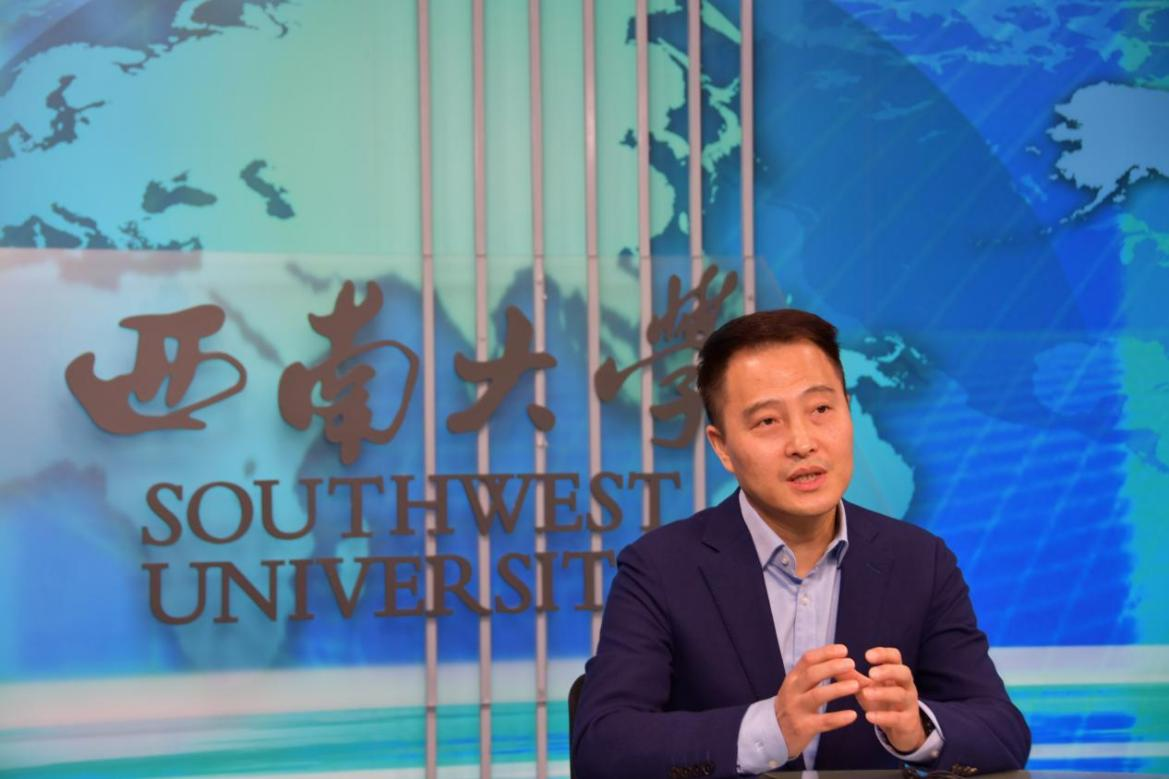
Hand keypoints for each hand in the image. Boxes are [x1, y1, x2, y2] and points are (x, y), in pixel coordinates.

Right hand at [773, 643, 860, 758]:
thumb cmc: (793, 705)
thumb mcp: (797, 687)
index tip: (844, 650)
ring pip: (817, 696)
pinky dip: (839, 718)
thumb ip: (814, 674)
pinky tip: (853, 715)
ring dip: (838, 689)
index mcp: (793, 678)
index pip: (807, 659)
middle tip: (851, 663)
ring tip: (856, 685)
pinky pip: (824, 721)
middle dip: (832, 666)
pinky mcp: (804, 727)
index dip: (826, 652)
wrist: (775, 733)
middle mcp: (792, 691)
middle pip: (812, 674)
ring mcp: (797, 709)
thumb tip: (840, 659)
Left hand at [855, 646, 925, 752]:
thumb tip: (830, 663)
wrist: (901, 728)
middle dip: (888, 671)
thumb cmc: (882, 701)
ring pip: (901, 695)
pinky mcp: (907, 722)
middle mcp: (906, 686)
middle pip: (904, 672)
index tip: (867, 655)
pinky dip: (883, 717)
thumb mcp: (866, 687)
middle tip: (870, 673)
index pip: (895, 657)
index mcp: (896, 673)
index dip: (883, 654)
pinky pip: (898, 718)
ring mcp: (908, 704)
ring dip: (883, 693)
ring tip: (866, 693)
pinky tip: (869, 716)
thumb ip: (851, 677)